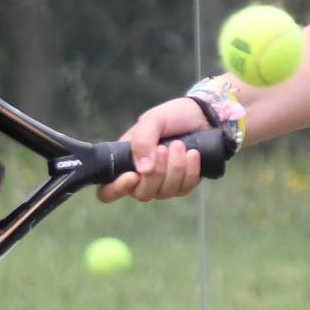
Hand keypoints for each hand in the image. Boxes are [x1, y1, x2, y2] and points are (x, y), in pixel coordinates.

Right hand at [96, 97, 210, 202]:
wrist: (201, 115)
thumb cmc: (171, 116)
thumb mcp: (152, 120)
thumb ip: (142, 140)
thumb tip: (143, 170)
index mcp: (125, 162)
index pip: (108, 190)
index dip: (116, 190)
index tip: (133, 176)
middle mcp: (142, 178)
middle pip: (141, 193)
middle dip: (157, 172)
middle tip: (165, 148)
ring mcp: (163, 184)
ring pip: (164, 192)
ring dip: (175, 167)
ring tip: (179, 145)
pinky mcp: (183, 185)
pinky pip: (184, 189)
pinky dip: (190, 171)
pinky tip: (193, 154)